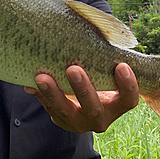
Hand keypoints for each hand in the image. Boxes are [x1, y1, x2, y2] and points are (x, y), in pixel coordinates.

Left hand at [24, 63, 138, 132]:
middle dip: (82, 89)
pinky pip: (49, 109)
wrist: (88, 98)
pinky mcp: (62, 121)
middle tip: (73, 69)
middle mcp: (100, 118)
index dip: (128, 85)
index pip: (128, 100)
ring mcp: (79, 123)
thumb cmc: (103, 75)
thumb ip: (110, 58)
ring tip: (41, 77)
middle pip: (93, 108)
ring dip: (53, 94)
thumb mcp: (110, 71)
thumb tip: (103, 35)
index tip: (121, 65)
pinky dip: (40, 96)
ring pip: (66, 112)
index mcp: (118, 106)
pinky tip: (31, 84)